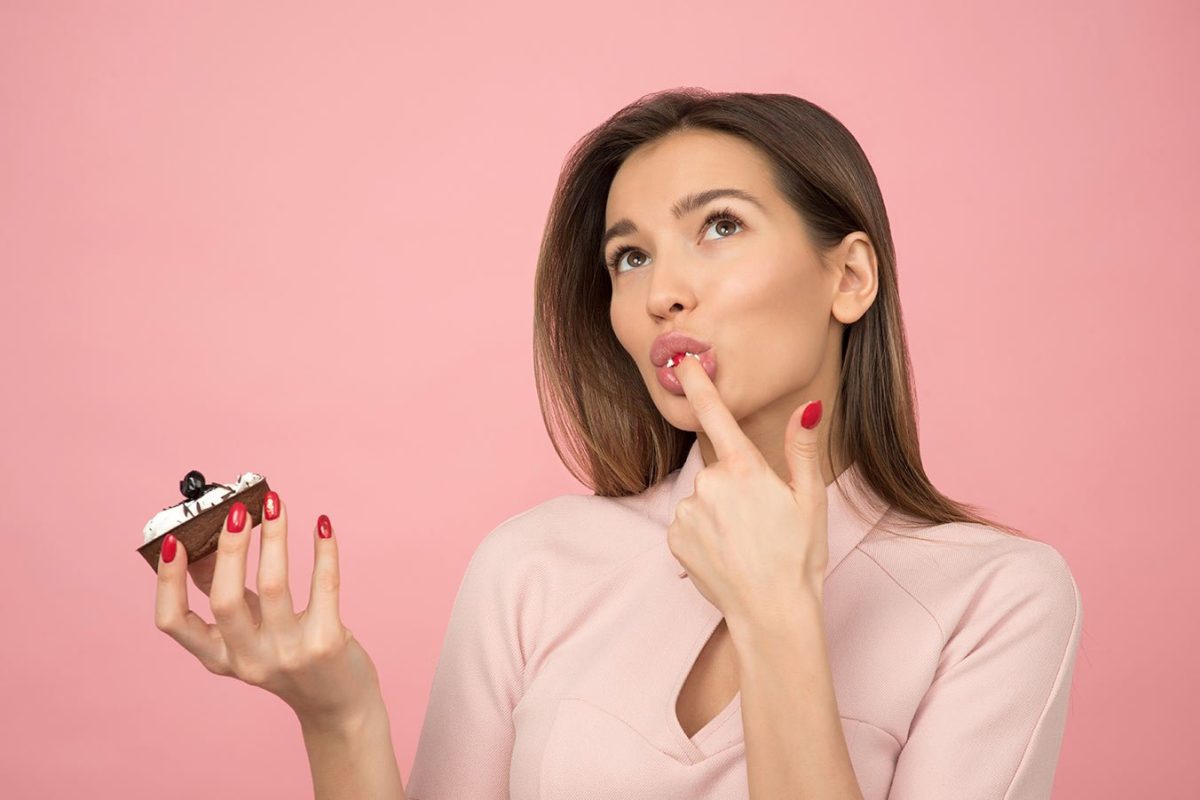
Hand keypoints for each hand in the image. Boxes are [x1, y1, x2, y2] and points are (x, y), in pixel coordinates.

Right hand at [154, 492, 380, 726]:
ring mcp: (289, 654)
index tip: (173, 540)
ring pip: (274, 586)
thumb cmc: (290, 656)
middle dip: (229, 549)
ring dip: (274, 537)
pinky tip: (322, 524)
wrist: (339, 705)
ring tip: (275, 504)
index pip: (172, 622)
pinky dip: (323, 550)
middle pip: (225, 600)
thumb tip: (202, 542)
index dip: (168, 581)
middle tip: (237, 510)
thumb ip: (226, 593)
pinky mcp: (327, 643)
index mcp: (219, 657)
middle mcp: (249, 660)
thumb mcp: (250, 632)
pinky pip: (324, 585)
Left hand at [667, 353, 829, 620]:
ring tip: (744, 544)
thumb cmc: (799, 556)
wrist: (772, 612)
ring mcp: (688, 512)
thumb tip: (807, 407)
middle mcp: (710, 484)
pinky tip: (725, 554)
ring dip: (718, 514)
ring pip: (702, 499)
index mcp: (745, 469)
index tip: (681, 361)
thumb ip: (800, 449)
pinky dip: (703, 534)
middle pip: (718, 471)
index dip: (697, 384)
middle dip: (735, 488)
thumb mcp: (810, 499)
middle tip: (761, 523)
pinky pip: (688, 524)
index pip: (716, 416)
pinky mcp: (674, 538)